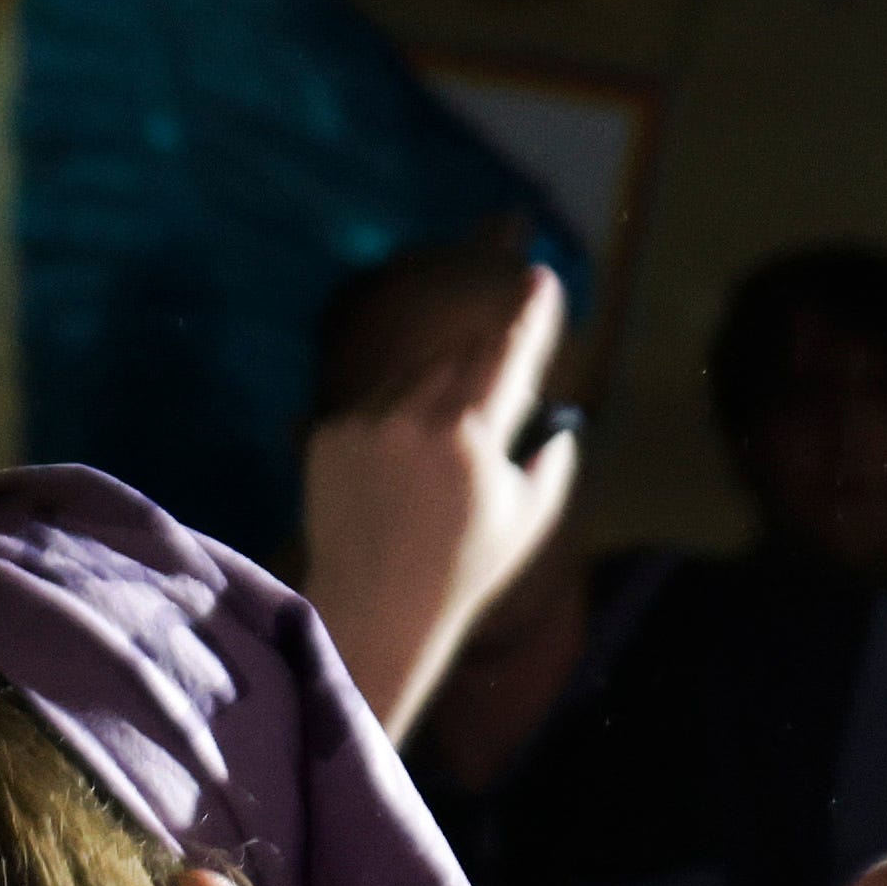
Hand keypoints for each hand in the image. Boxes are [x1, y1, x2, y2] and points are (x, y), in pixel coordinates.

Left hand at [299, 264, 576, 738]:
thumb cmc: (463, 569)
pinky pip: (373, 405)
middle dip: (480, 374)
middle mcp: (412, 418)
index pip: (507, 356)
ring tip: (433, 471)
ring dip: (433, 399)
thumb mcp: (528, 519)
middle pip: (459, 359)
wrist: (372, 609)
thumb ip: (551, 459)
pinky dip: (392, 424)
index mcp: (469, 437)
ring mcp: (364, 424)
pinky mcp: (328, 434)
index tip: (541, 275)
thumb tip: (558, 419)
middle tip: (480, 430)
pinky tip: (394, 480)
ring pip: (413, 377)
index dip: (529, 315)